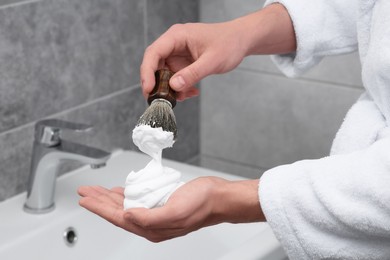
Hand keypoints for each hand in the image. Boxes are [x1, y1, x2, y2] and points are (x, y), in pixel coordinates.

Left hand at [78, 177, 263, 241]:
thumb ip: (150, 217)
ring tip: (96, 191)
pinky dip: (125, 194)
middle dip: (100, 201)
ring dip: (110, 197)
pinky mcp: (161, 204)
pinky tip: (120, 191)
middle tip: (85, 192)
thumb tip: (127, 215)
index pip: (118, 218)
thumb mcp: (176, 211)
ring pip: (126, 205)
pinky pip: (137, 199)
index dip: (99, 208)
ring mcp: (156, 213)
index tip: (86, 199)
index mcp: (152, 227)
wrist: (219, 197)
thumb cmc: (202, 203)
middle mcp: (151, 223)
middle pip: (118, 212)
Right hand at [140, 22, 246, 100]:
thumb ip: (192, 74)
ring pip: (163, 74)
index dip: (147, 72)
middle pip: (154, 64)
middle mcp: (174, 44)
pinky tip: (191, 92)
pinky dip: (180, 88)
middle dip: (155, 84)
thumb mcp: (212, 61)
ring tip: (183, 97)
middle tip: (159, 100)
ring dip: (169, 89)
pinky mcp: (183, 64)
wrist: (241, 41)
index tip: (148, 89)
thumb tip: (174, 86)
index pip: (154, 53)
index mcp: (177, 36)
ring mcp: (177, 55)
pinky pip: (174, 78)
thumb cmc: (229, 43)